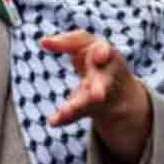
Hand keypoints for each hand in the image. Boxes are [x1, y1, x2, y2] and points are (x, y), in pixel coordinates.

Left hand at [43, 30, 152, 163]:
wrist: (120, 91)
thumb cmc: (98, 60)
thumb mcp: (86, 46)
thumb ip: (67, 42)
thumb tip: (43, 41)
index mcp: (106, 55)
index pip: (105, 51)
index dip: (103, 53)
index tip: (100, 56)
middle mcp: (106, 76)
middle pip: (103, 82)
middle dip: (100, 88)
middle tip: (98, 97)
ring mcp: (100, 95)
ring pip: (89, 102)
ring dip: (79, 106)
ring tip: (64, 112)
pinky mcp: (92, 109)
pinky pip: (78, 114)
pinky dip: (64, 118)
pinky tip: (53, 122)